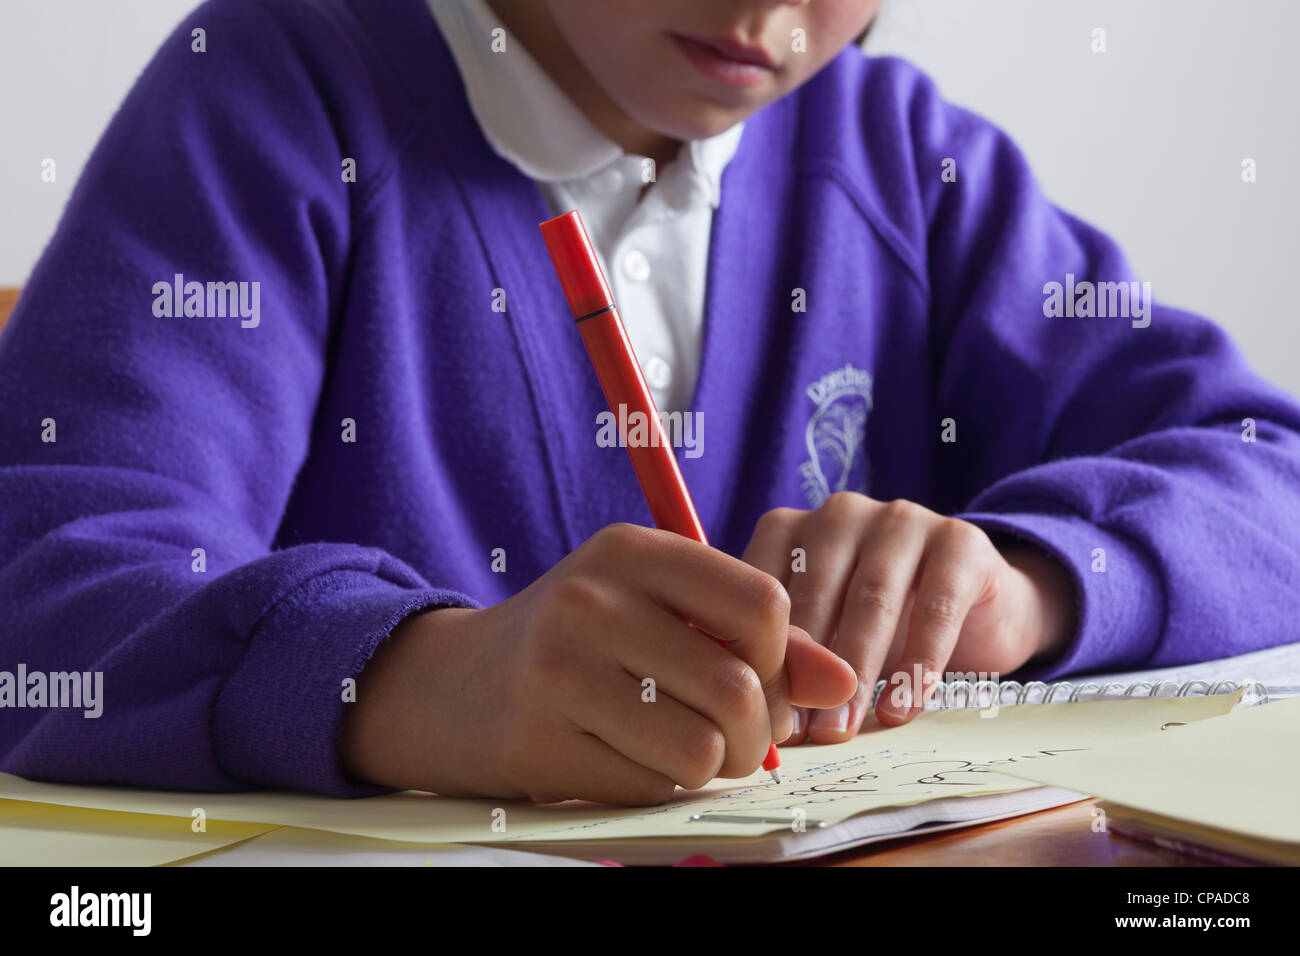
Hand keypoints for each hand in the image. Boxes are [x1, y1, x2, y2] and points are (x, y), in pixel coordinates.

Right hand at [339, 523, 856, 804]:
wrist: (454, 686)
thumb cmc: (580, 643)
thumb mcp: (656, 610)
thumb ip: (753, 639)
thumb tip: (844, 682)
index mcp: (632, 550)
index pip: (762, 604)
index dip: (781, 658)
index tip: (755, 674)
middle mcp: (594, 599)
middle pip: (742, 688)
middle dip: (754, 733)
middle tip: (731, 737)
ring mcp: (561, 669)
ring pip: (702, 750)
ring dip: (709, 768)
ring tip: (680, 749)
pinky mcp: (539, 739)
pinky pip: (650, 787)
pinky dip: (657, 786)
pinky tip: (624, 758)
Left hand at [740, 494, 1075, 742]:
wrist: (981, 608)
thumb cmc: (884, 628)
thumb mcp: (826, 635)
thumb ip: (789, 655)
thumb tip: (752, 716)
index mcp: (793, 528)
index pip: (765, 590)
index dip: (761, 654)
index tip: (758, 712)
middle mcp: (842, 514)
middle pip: (816, 597)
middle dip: (804, 670)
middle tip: (795, 733)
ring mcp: (903, 520)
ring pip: (871, 601)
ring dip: (854, 673)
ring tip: (840, 729)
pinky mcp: (960, 540)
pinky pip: (935, 608)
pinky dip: (916, 665)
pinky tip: (899, 710)